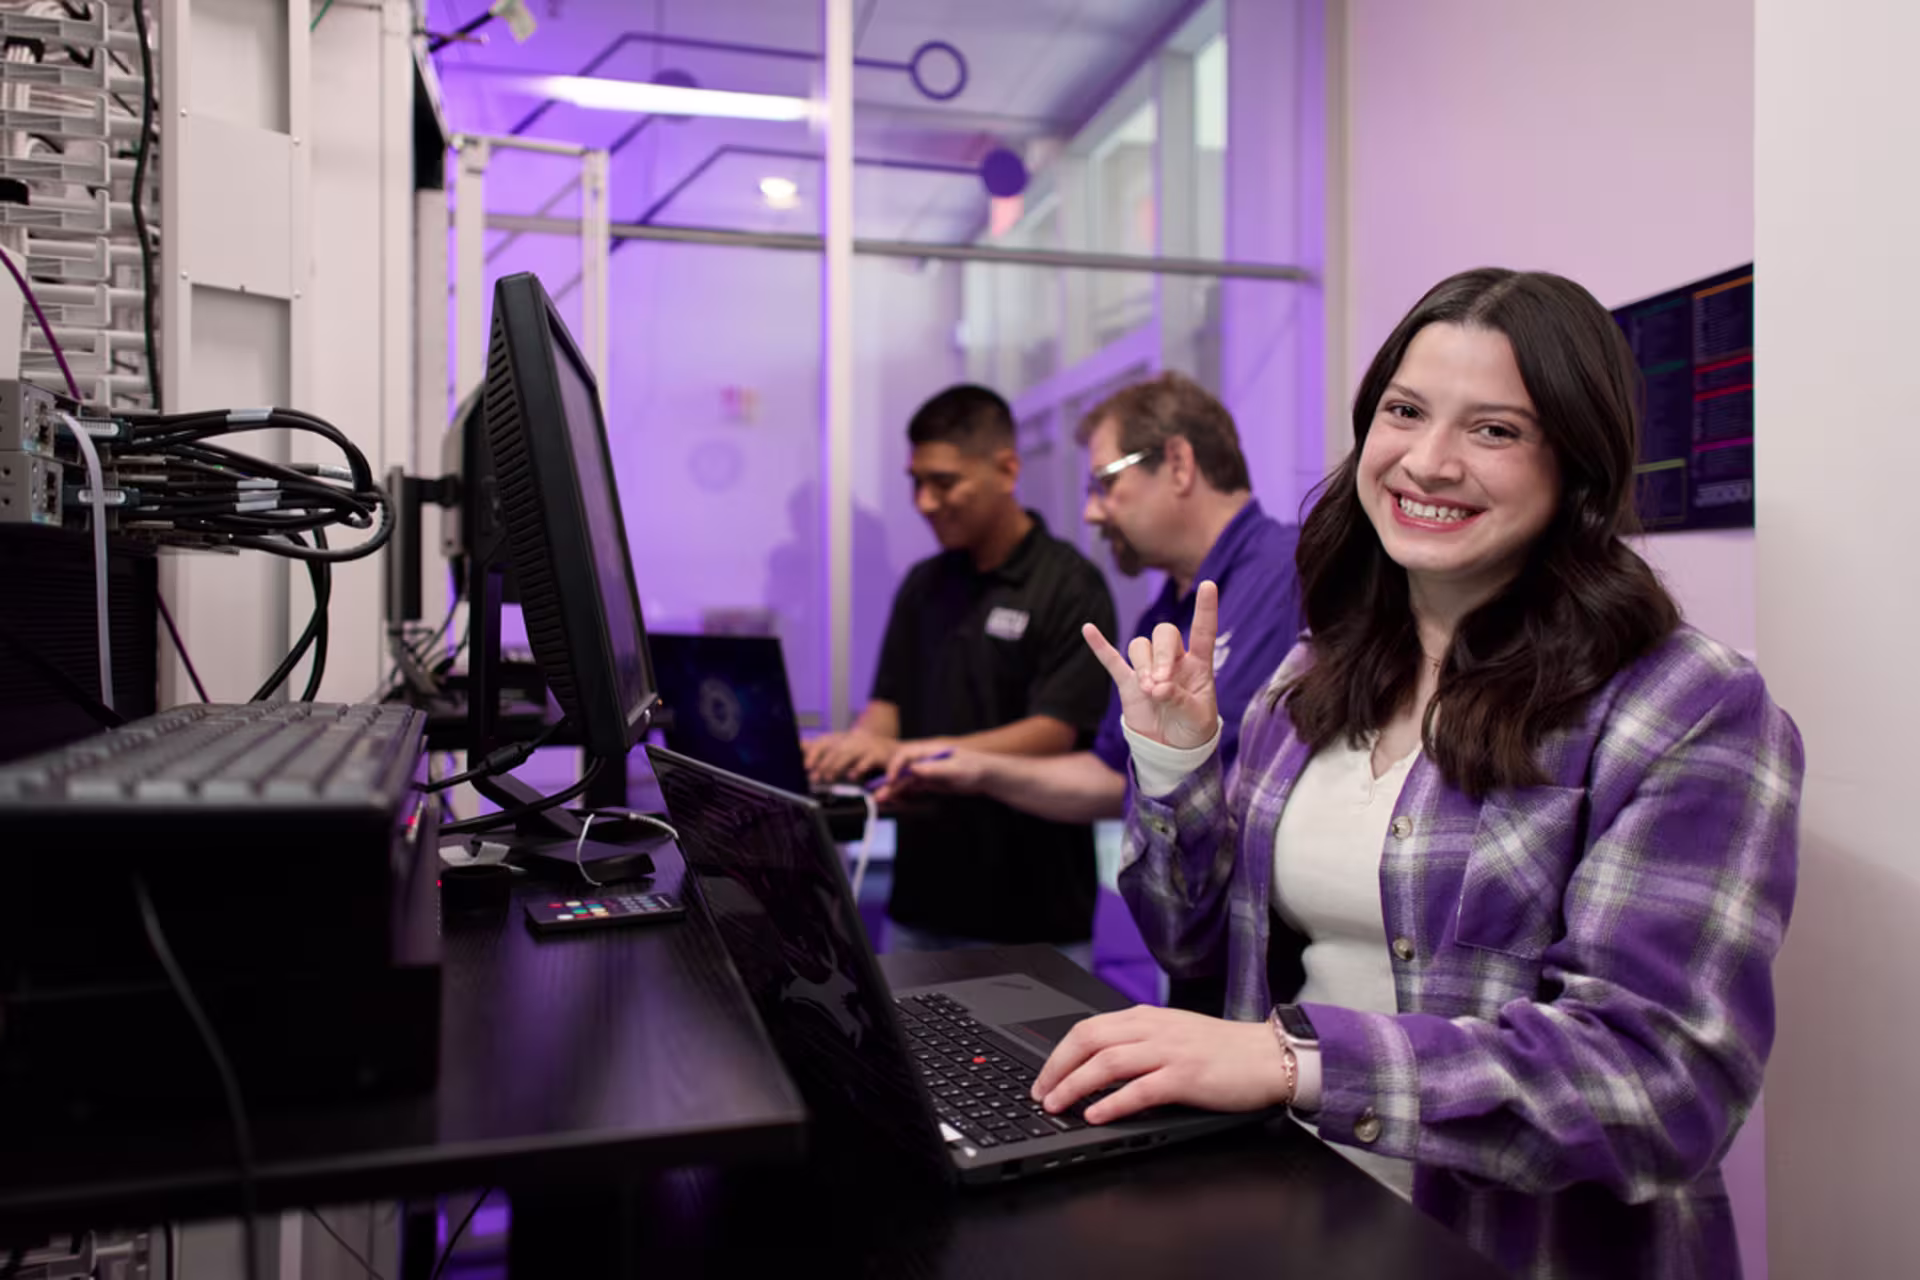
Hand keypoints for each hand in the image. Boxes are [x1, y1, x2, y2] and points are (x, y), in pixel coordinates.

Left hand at [804, 728, 894, 783]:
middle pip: (835, 749)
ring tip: (829, 777)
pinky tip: (852, 775)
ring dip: (837, 765)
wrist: (893, 750)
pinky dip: (860, 767)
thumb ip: (823, 752)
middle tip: (815, 777)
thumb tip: (800, 746)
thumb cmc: (864, 752)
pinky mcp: (879, 754)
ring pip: (848, 753)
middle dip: (824, 763)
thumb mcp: (843, 750)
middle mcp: (853, 739)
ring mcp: (866, 745)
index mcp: (843, 738)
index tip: (806, 766)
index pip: (824, 741)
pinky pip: (868, 759)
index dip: (814, 752)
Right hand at [875, 742, 987, 803]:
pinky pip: (912, 787)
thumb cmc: (975, 767)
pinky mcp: (929, 781)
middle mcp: (925, 759)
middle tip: (878, 795)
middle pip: (902, 769)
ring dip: (893, 790)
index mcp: (929, 750)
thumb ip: (935, 769)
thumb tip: (915, 768)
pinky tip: (894, 800)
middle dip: (889, 782)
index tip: (891, 780)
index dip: (895, 766)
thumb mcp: (956, 769)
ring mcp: (926, 771)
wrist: (986, 776)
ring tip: (881, 800)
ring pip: (905, 780)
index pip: (905, 755)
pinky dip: (902, 793)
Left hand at [1030, 1005, 1291, 1124]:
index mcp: (1146, 1018)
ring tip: (1058, 1106)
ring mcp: (1169, 1052)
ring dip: (1075, 1085)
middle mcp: (1153, 1030)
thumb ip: (1139, 1041)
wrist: (1269, 1055)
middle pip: (1089, 1040)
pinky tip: (1096, 1116)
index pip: (1088, 1027)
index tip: (1043, 1077)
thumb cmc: (1224, 1050)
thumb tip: (1098, 1062)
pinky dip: (1113, 1103)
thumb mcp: (1174, 1035)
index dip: (1059, 1053)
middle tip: (1040, 1094)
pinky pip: (1140, 1089)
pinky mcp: (1186, 1077)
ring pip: (1107, 1062)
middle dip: (1056, 1068)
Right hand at [1080, 579, 1219, 749]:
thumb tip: (1158, 688)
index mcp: (1198, 665)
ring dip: (1143, 665)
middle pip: (1164, 634)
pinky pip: (1111, 659)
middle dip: (1162, 656)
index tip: (1208, 585)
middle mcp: (1173, 660)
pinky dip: (1100, 645)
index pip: (1202, 630)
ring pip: (1140, 646)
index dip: (1206, 609)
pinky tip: (1088, 629)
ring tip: (1149, 691)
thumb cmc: (1193, 730)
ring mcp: (1148, 669)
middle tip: (1161, 684)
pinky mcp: (1127, 682)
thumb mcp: (1197, 717)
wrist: (1172, 750)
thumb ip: (1180, 699)